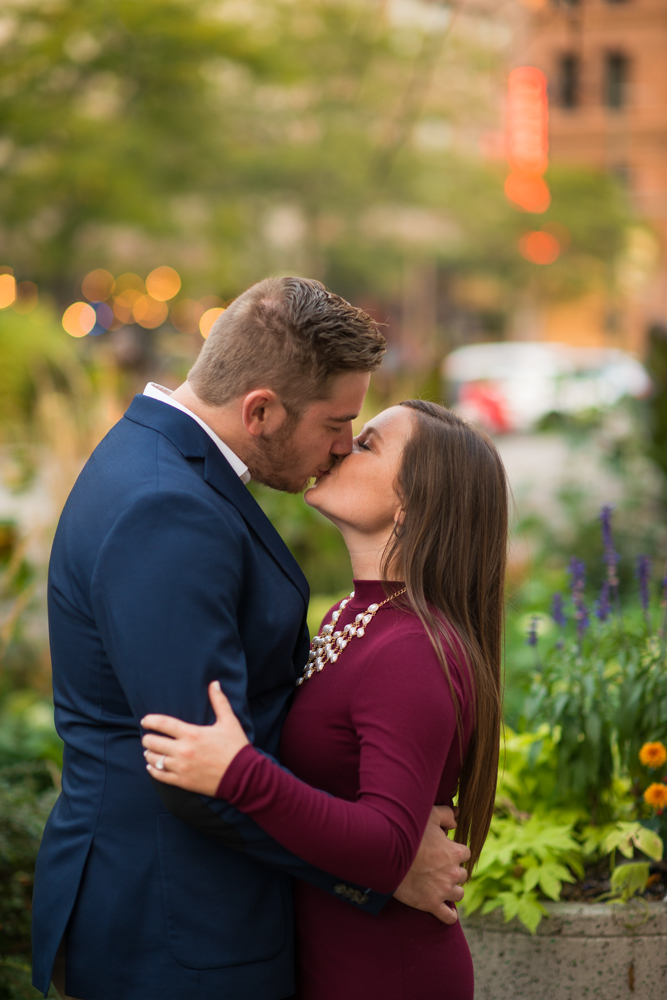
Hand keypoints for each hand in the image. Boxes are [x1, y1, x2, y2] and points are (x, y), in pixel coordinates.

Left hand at [141, 681, 248, 795]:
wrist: (243, 776)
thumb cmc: (236, 747)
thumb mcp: (229, 722)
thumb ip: (219, 701)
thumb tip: (214, 683)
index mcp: (192, 734)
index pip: (162, 723)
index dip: (150, 720)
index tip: (145, 720)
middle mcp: (183, 750)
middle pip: (153, 742)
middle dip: (148, 738)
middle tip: (149, 736)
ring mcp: (181, 767)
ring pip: (153, 759)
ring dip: (149, 753)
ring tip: (150, 750)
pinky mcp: (183, 781)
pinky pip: (160, 776)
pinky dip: (153, 770)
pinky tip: (152, 766)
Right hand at [393, 805, 470, 924]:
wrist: (388, 854)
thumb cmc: (409, 833)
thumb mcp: (429, 816)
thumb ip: (447, 815)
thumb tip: (457, 819)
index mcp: (455, 852)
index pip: (466, 853)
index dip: (456, 852)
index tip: (446, 851)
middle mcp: (453, 872)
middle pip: (463, 875)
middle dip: (454, 871)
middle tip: (441, 869)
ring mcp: (443, 890)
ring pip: (458, 894)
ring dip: (452, 891)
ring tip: (442, 887)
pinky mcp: (431, 904)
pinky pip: (448, 916)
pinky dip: (449, 915)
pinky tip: (447, 912)